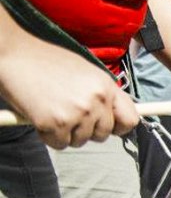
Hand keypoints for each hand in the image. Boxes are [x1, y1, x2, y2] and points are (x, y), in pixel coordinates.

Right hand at [0, 43, 138, 148]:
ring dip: (67, 133)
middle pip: (104, 134)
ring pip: (81, 141)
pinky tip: (40, 116)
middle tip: (67, 113)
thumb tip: (113, 118)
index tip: (110, 127)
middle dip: (87, 129)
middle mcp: (97, 100)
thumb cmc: (45, 62)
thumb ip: (101, 94)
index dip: (120, 127)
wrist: (12, 54)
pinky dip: (49, 136)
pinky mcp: (56, 124)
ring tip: (52, 110)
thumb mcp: (85, 72)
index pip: (130, 120)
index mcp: (106, 86)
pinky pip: (60, 144)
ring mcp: (77, 113)